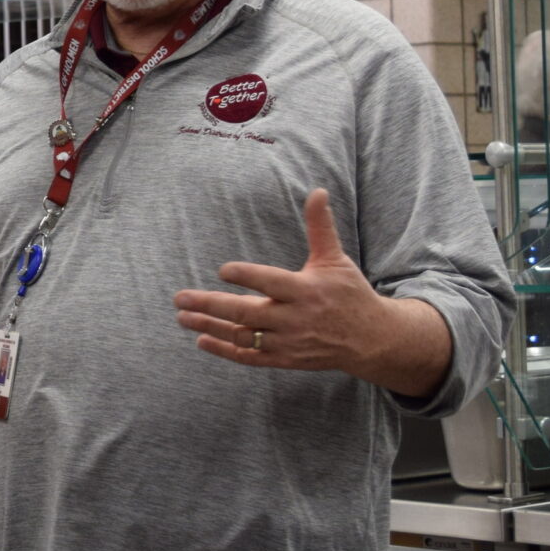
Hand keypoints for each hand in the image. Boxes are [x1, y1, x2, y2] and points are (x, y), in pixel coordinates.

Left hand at [173, 188, 449, 393]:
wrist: (370, 339)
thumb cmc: (348, 293)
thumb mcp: (335, 259)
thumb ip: (320, 227)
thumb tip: (317, 191)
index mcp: (306, 290)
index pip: (271, 282)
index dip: (248, 277)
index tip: (222, 270)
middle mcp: (295, 318)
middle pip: (247, 313)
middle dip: (211, 305)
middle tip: (179, 297)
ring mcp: (289, 342)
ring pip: (243, 336)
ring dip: (210, 327)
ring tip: (183, 316)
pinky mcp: (285, 359)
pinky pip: (250, 358)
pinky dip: (225, 350)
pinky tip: (202, 340)